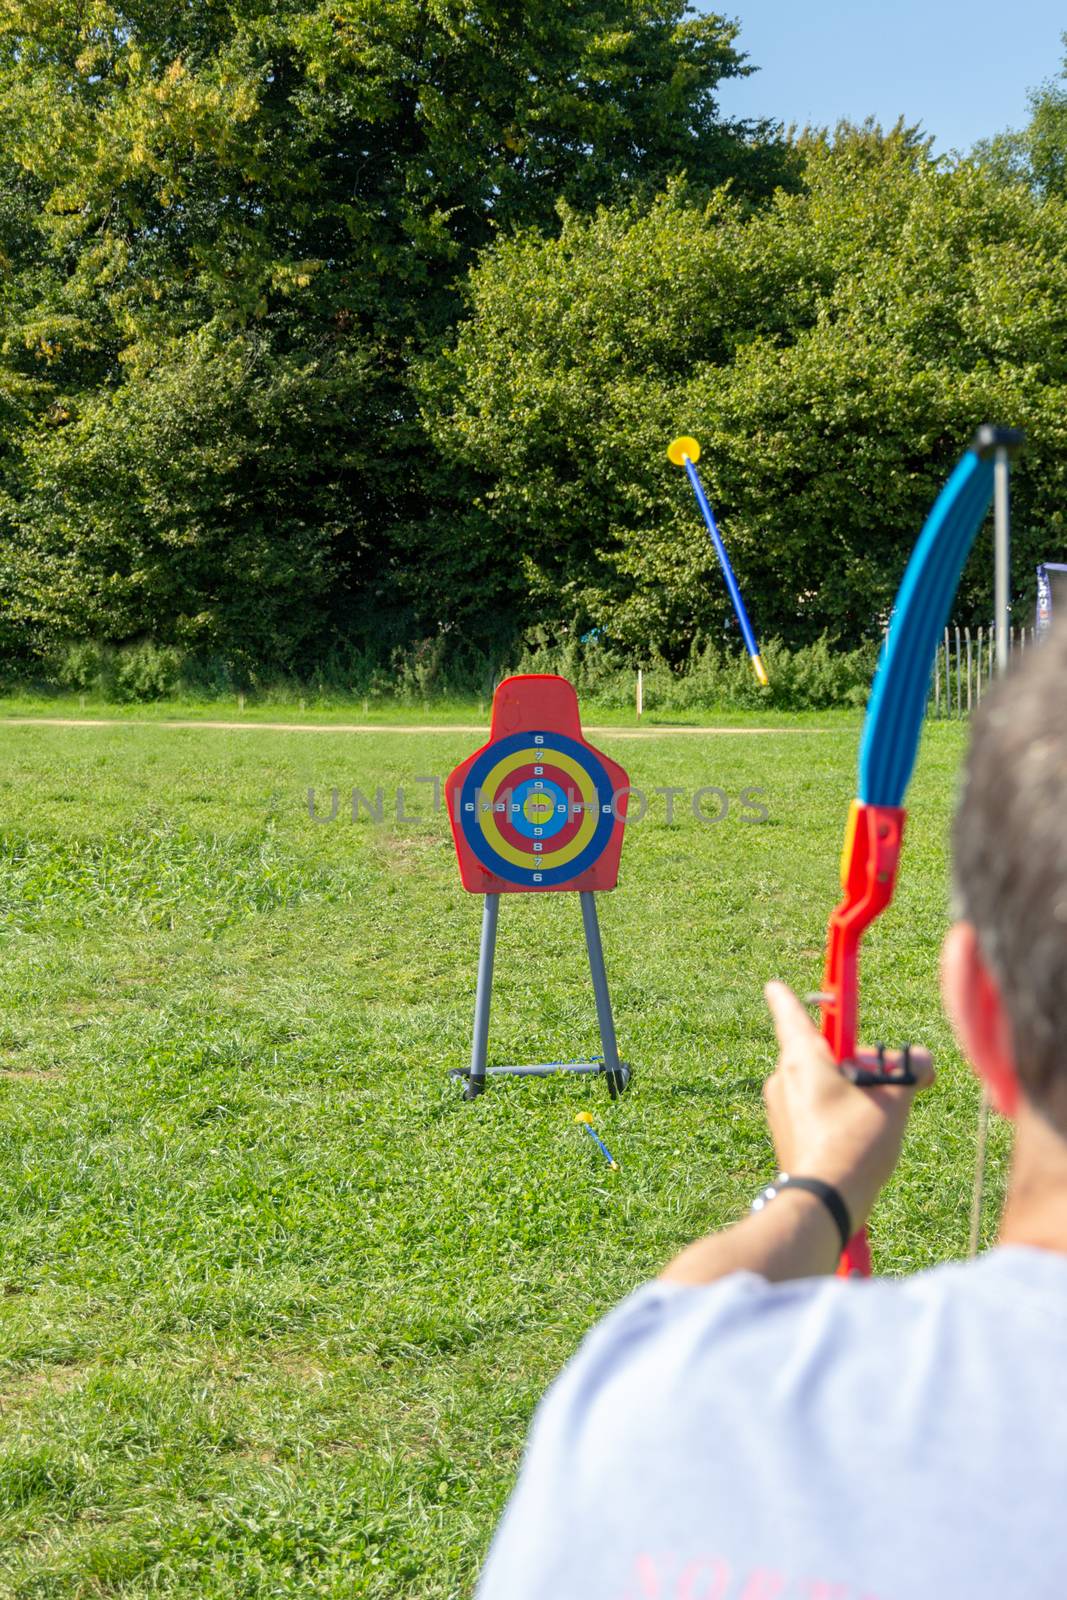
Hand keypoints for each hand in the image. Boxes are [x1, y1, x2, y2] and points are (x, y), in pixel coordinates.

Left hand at [763, 981, 934, 1232]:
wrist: (823, 1200)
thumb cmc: (854, 1143)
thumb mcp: (893, 1101)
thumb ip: (908, 1073)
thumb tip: (922, 1062)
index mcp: (801, 1057)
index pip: (790, 1012)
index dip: (787, 996)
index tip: (775, 985)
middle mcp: (782, 1077)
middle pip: (818, 1052)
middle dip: (851, 1060)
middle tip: (886, 1078)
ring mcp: (779, 1107)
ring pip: (817, 1082)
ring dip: (846, 1088)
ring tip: (877, 1114)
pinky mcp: (784, 1133)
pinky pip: (811, 1108)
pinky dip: (835, 1110)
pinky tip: (860, 1135)